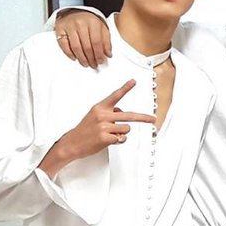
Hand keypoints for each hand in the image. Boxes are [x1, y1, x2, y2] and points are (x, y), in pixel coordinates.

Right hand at [39, 81, 155, 176]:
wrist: (72, 143)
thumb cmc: (85, 130)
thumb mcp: (94, 116)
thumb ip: (109, 112)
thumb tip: (122, 113)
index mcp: (100, 108)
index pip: (115, 96)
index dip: (125, 88)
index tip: (134, 81)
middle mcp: (103, 115)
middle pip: (129, 115)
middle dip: (143, 118)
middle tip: (153, 119)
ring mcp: (104, 127)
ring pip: (126, 129)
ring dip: (121, 133)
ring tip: (109, 134)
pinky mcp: (105, 138)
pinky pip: (122, 139)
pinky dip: (118, 141)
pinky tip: (108, 141)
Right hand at [56, 10, 111, 67]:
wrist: (74, 12)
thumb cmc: (89, 21)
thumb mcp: (101, 27)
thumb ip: (106, 40)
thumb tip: (108, 54)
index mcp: (93, 22)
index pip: (97, 42)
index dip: (99, 54)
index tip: (101, 61)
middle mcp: (80, 23)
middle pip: (86, 46)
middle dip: (91, 58)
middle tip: (94, 64)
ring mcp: (69, 26)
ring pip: (76, 47)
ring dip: (81, 58)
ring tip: (86, 63)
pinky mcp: (60, 29)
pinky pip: (63, 44)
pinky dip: (69, 53)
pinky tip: (75, 58)